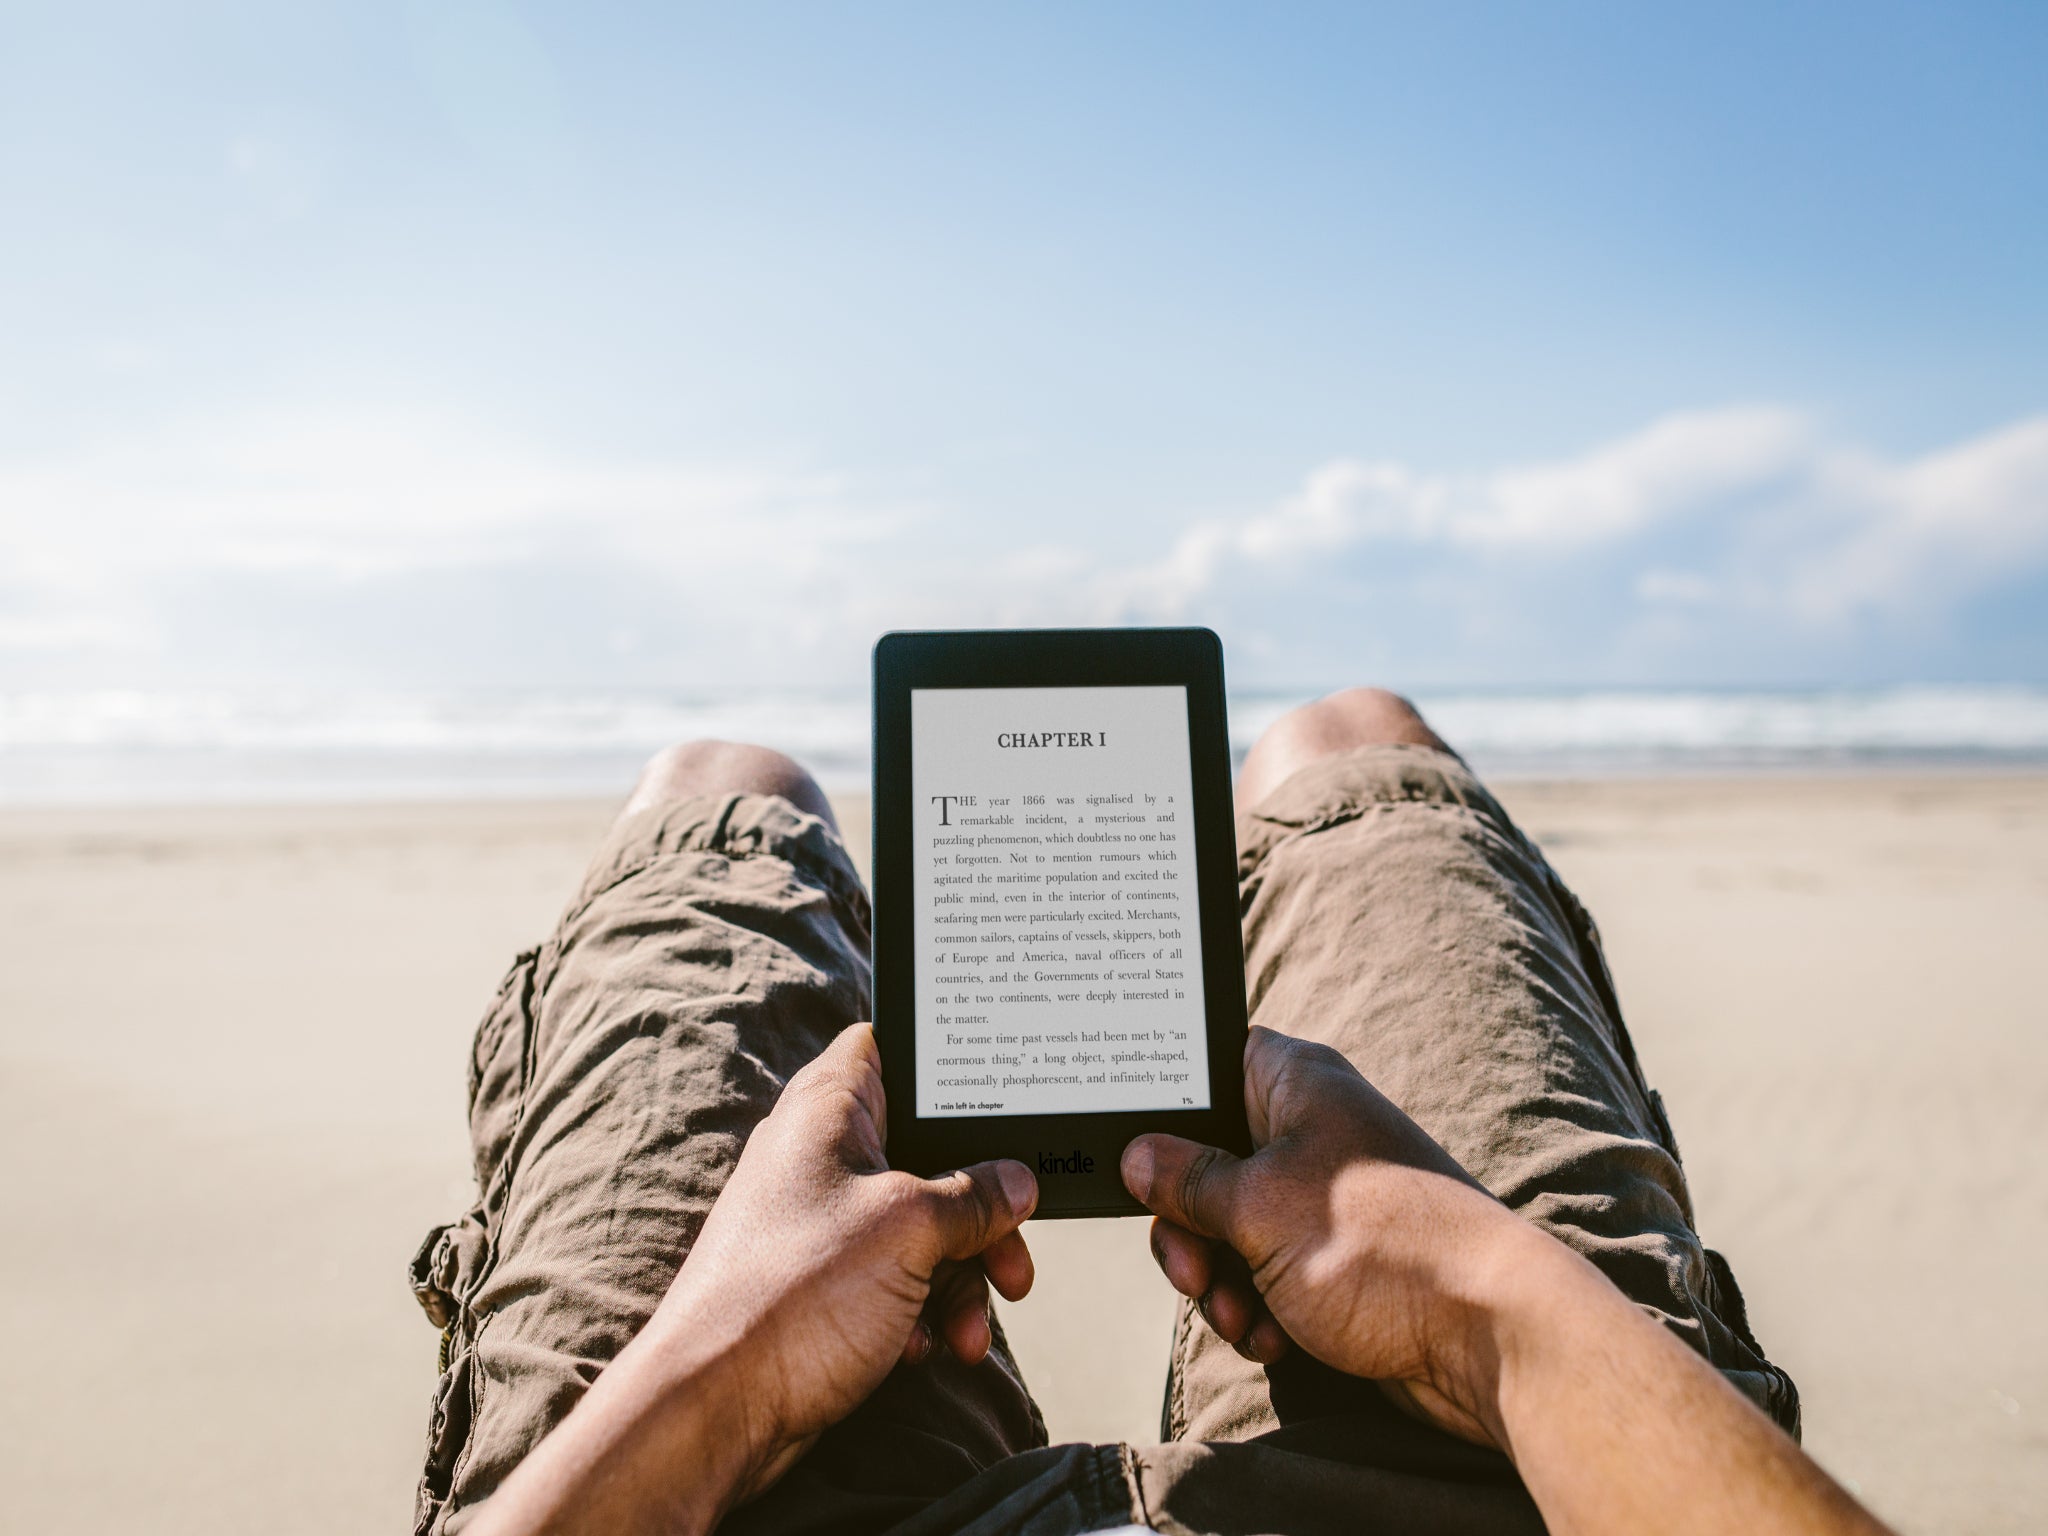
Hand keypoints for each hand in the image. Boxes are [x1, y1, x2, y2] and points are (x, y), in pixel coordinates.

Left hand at [654, 1022, 1038, 1499]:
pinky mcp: (822, 1283)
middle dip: (981, 1212)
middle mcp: (821, 1156)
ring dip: (959, 1279)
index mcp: (828, 1110)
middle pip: (927, 1153)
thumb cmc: (792, 1296)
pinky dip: (920, 1311)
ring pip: (919, 1226)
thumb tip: (1019, 1182)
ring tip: (971, 1331)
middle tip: (1012, 1259)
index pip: (888, 1044)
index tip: (1001, 1094)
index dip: (943, 1061)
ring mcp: (819, 1222)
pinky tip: (923, 1348)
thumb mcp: (908, 1230)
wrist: (713, 1409)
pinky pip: (894, 1279)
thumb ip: (973, 1196)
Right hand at [1121, 1025, 1533, 1445]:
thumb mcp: (1259, 1208)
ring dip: (1222, 1282)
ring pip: (1230, 1228)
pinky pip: (1266, 1274)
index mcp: (1295, 1083)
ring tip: (1243, 1317)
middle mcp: (1311, 1130)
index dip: (1163, 1103)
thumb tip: (1136, 1156)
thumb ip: (1189, 1181)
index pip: (1206, 1063)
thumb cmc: (1383, 1249)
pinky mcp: (1336, 1259)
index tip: (1131, 1150)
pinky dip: (1259, 1308)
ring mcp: (1325, 1198)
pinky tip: (1275, 1339)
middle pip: (1205, 1162)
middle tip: (1192, 1270)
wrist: (1489, 1336)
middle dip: (1188, 1229)